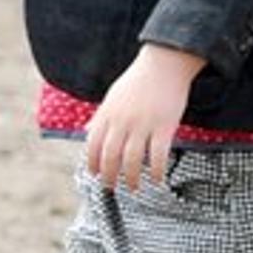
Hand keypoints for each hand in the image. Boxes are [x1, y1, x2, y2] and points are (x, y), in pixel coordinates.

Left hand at [85, 44, 206, 191]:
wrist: (164, 64)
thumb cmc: (138, 81)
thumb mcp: (112, 97)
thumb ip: (101, 116)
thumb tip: (87, 131)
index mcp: (107, 114)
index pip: (93, 144)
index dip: (92, 162)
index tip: (94, 174)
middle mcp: (122, 121)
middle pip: (110, 156)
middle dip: (109, 175)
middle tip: (111, 187)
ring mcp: (143, 125)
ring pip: (132, 159)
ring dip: (131, 178)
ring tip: (133, 187)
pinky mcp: (164, 127)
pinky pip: (158, 155)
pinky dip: (157, 171)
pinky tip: (158, 180)